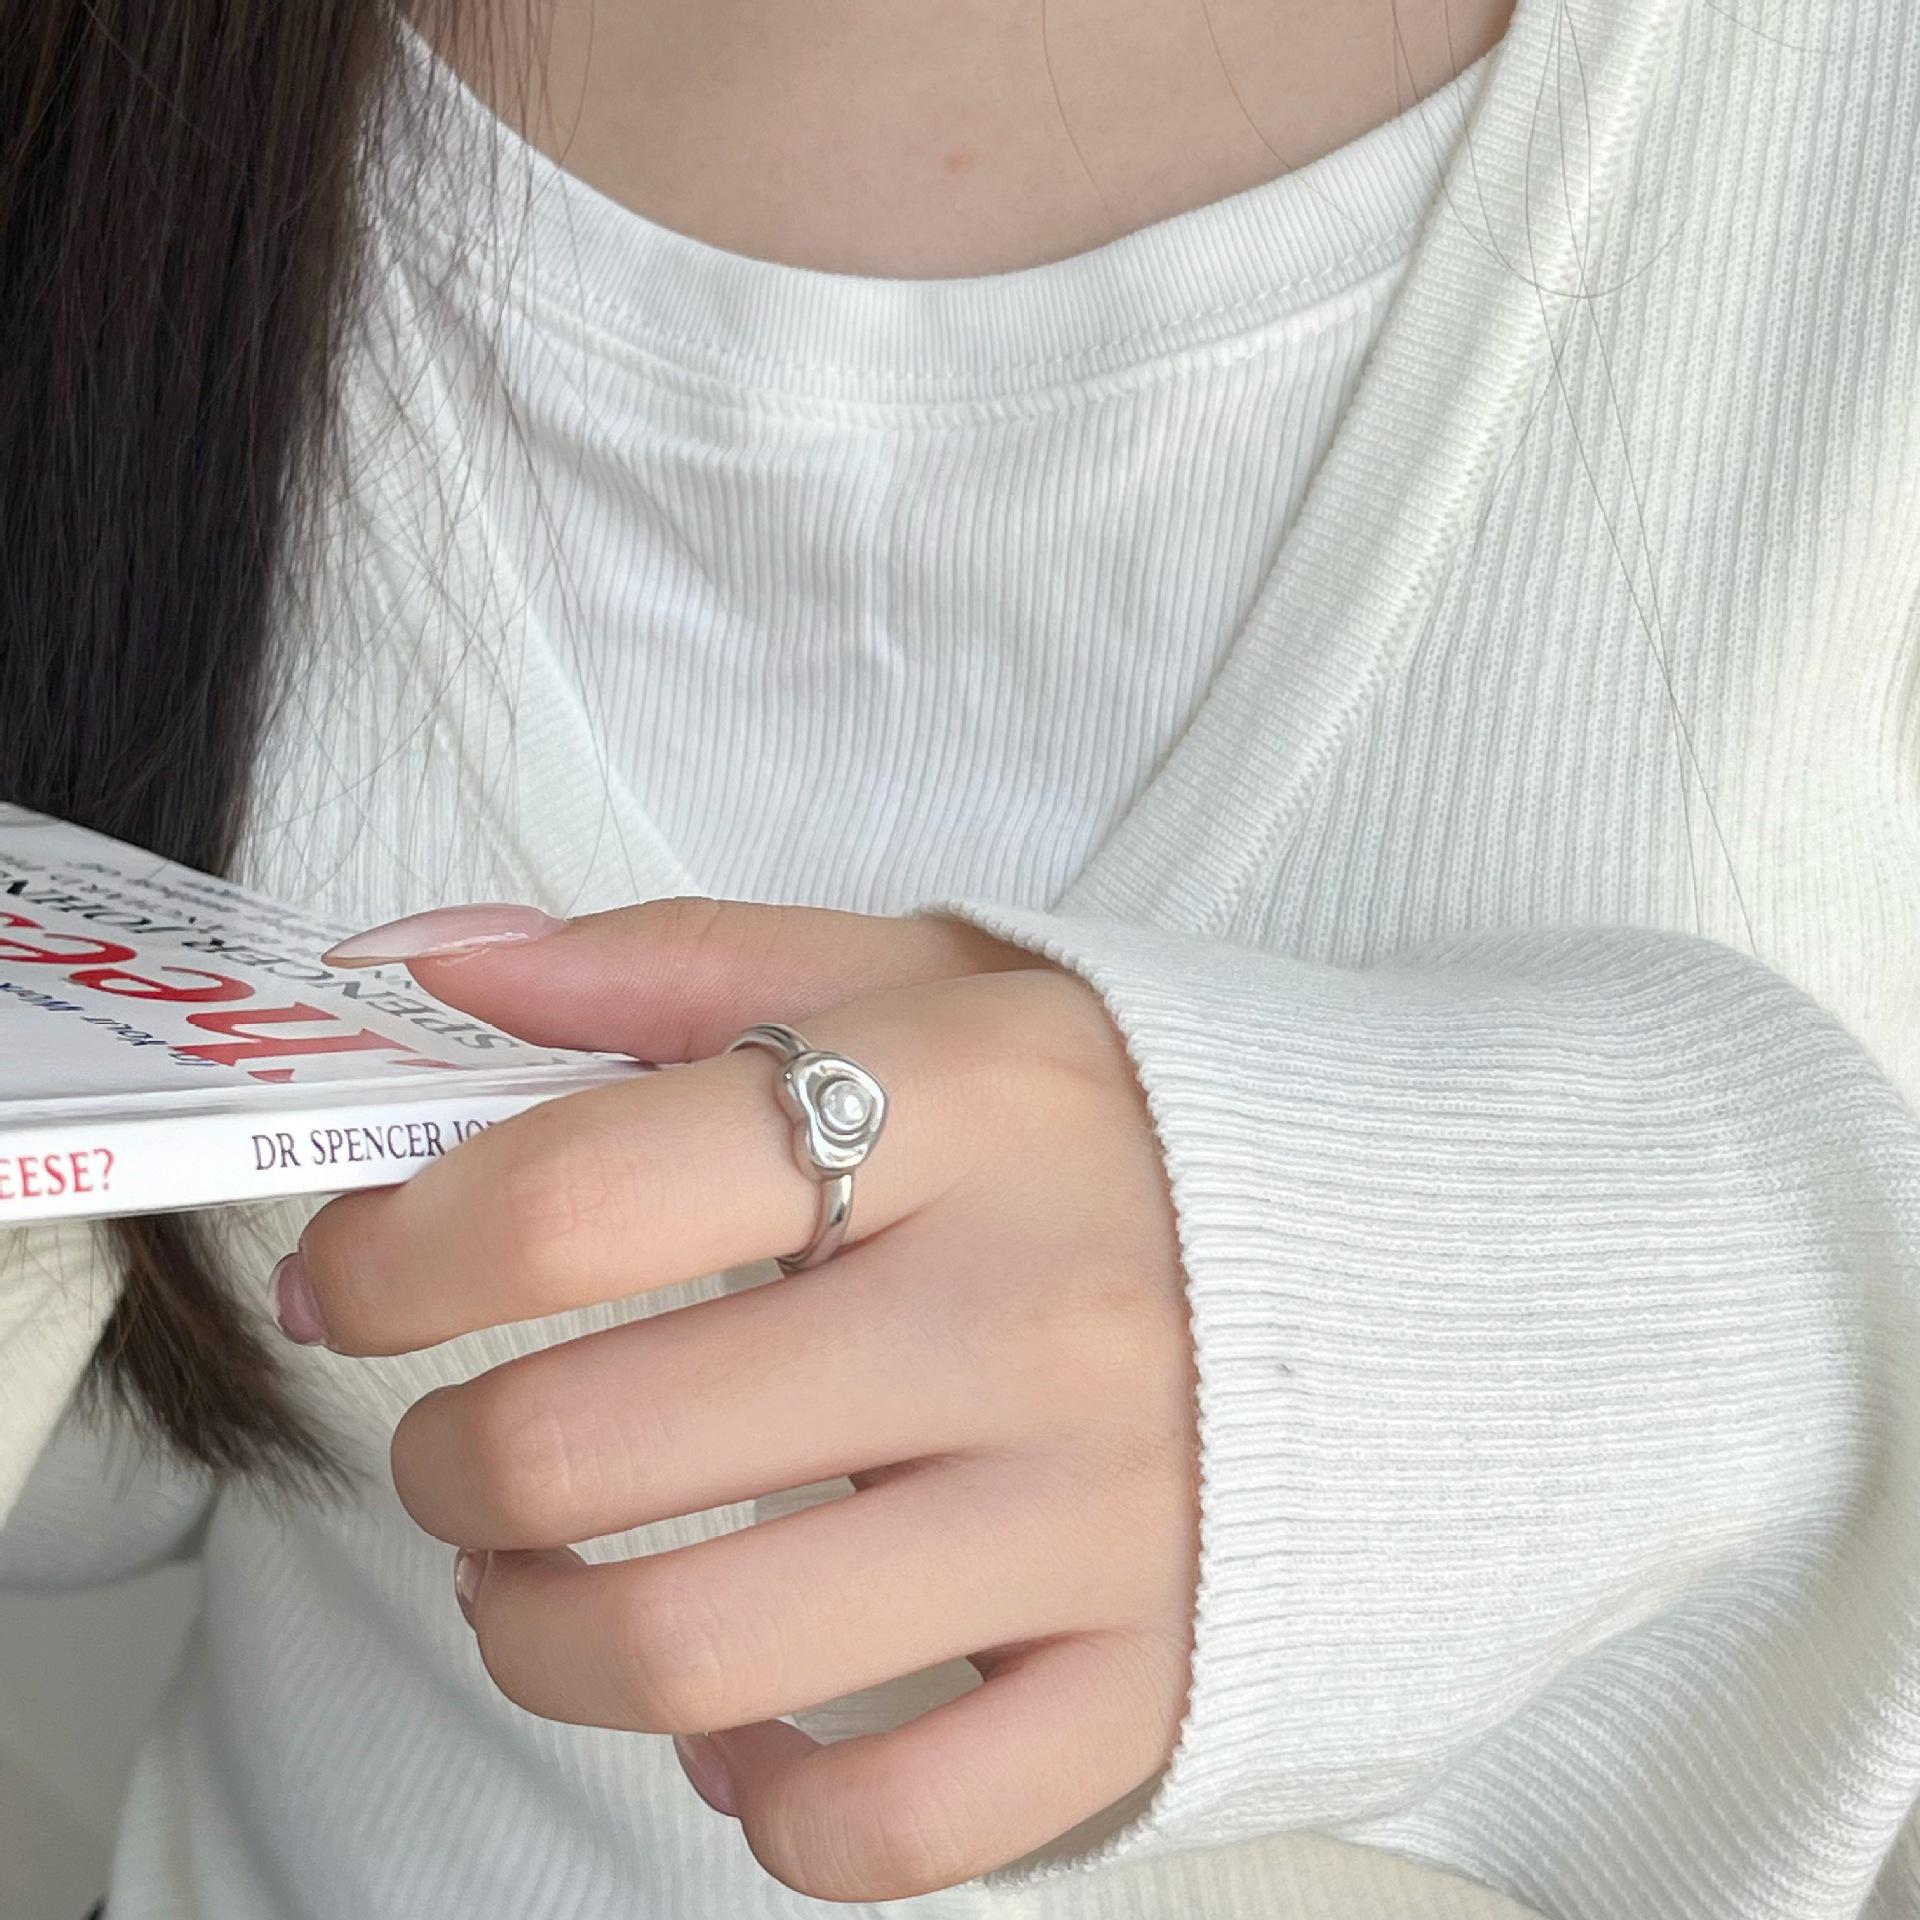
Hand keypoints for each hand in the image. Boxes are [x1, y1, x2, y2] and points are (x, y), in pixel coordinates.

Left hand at [280, 899, 1199, 1900]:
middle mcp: (1033, 1313)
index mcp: (967, 1105)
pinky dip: (754, 1797)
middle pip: (589, 1447)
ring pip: (691, 1658)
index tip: (365, 1276)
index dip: (404, 1250)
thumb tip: (427, 964)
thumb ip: (680, 961)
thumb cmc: (1151, 1114)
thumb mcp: (943, 980)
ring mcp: (1102, 1521)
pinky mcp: (1156, 1683)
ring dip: (540, 1633)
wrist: (1458, 1262)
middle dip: (446, 1462)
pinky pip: (881, 1830)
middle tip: (459, 1443)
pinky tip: (749, 1714)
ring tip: (544, 1581)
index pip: (589, 1191)